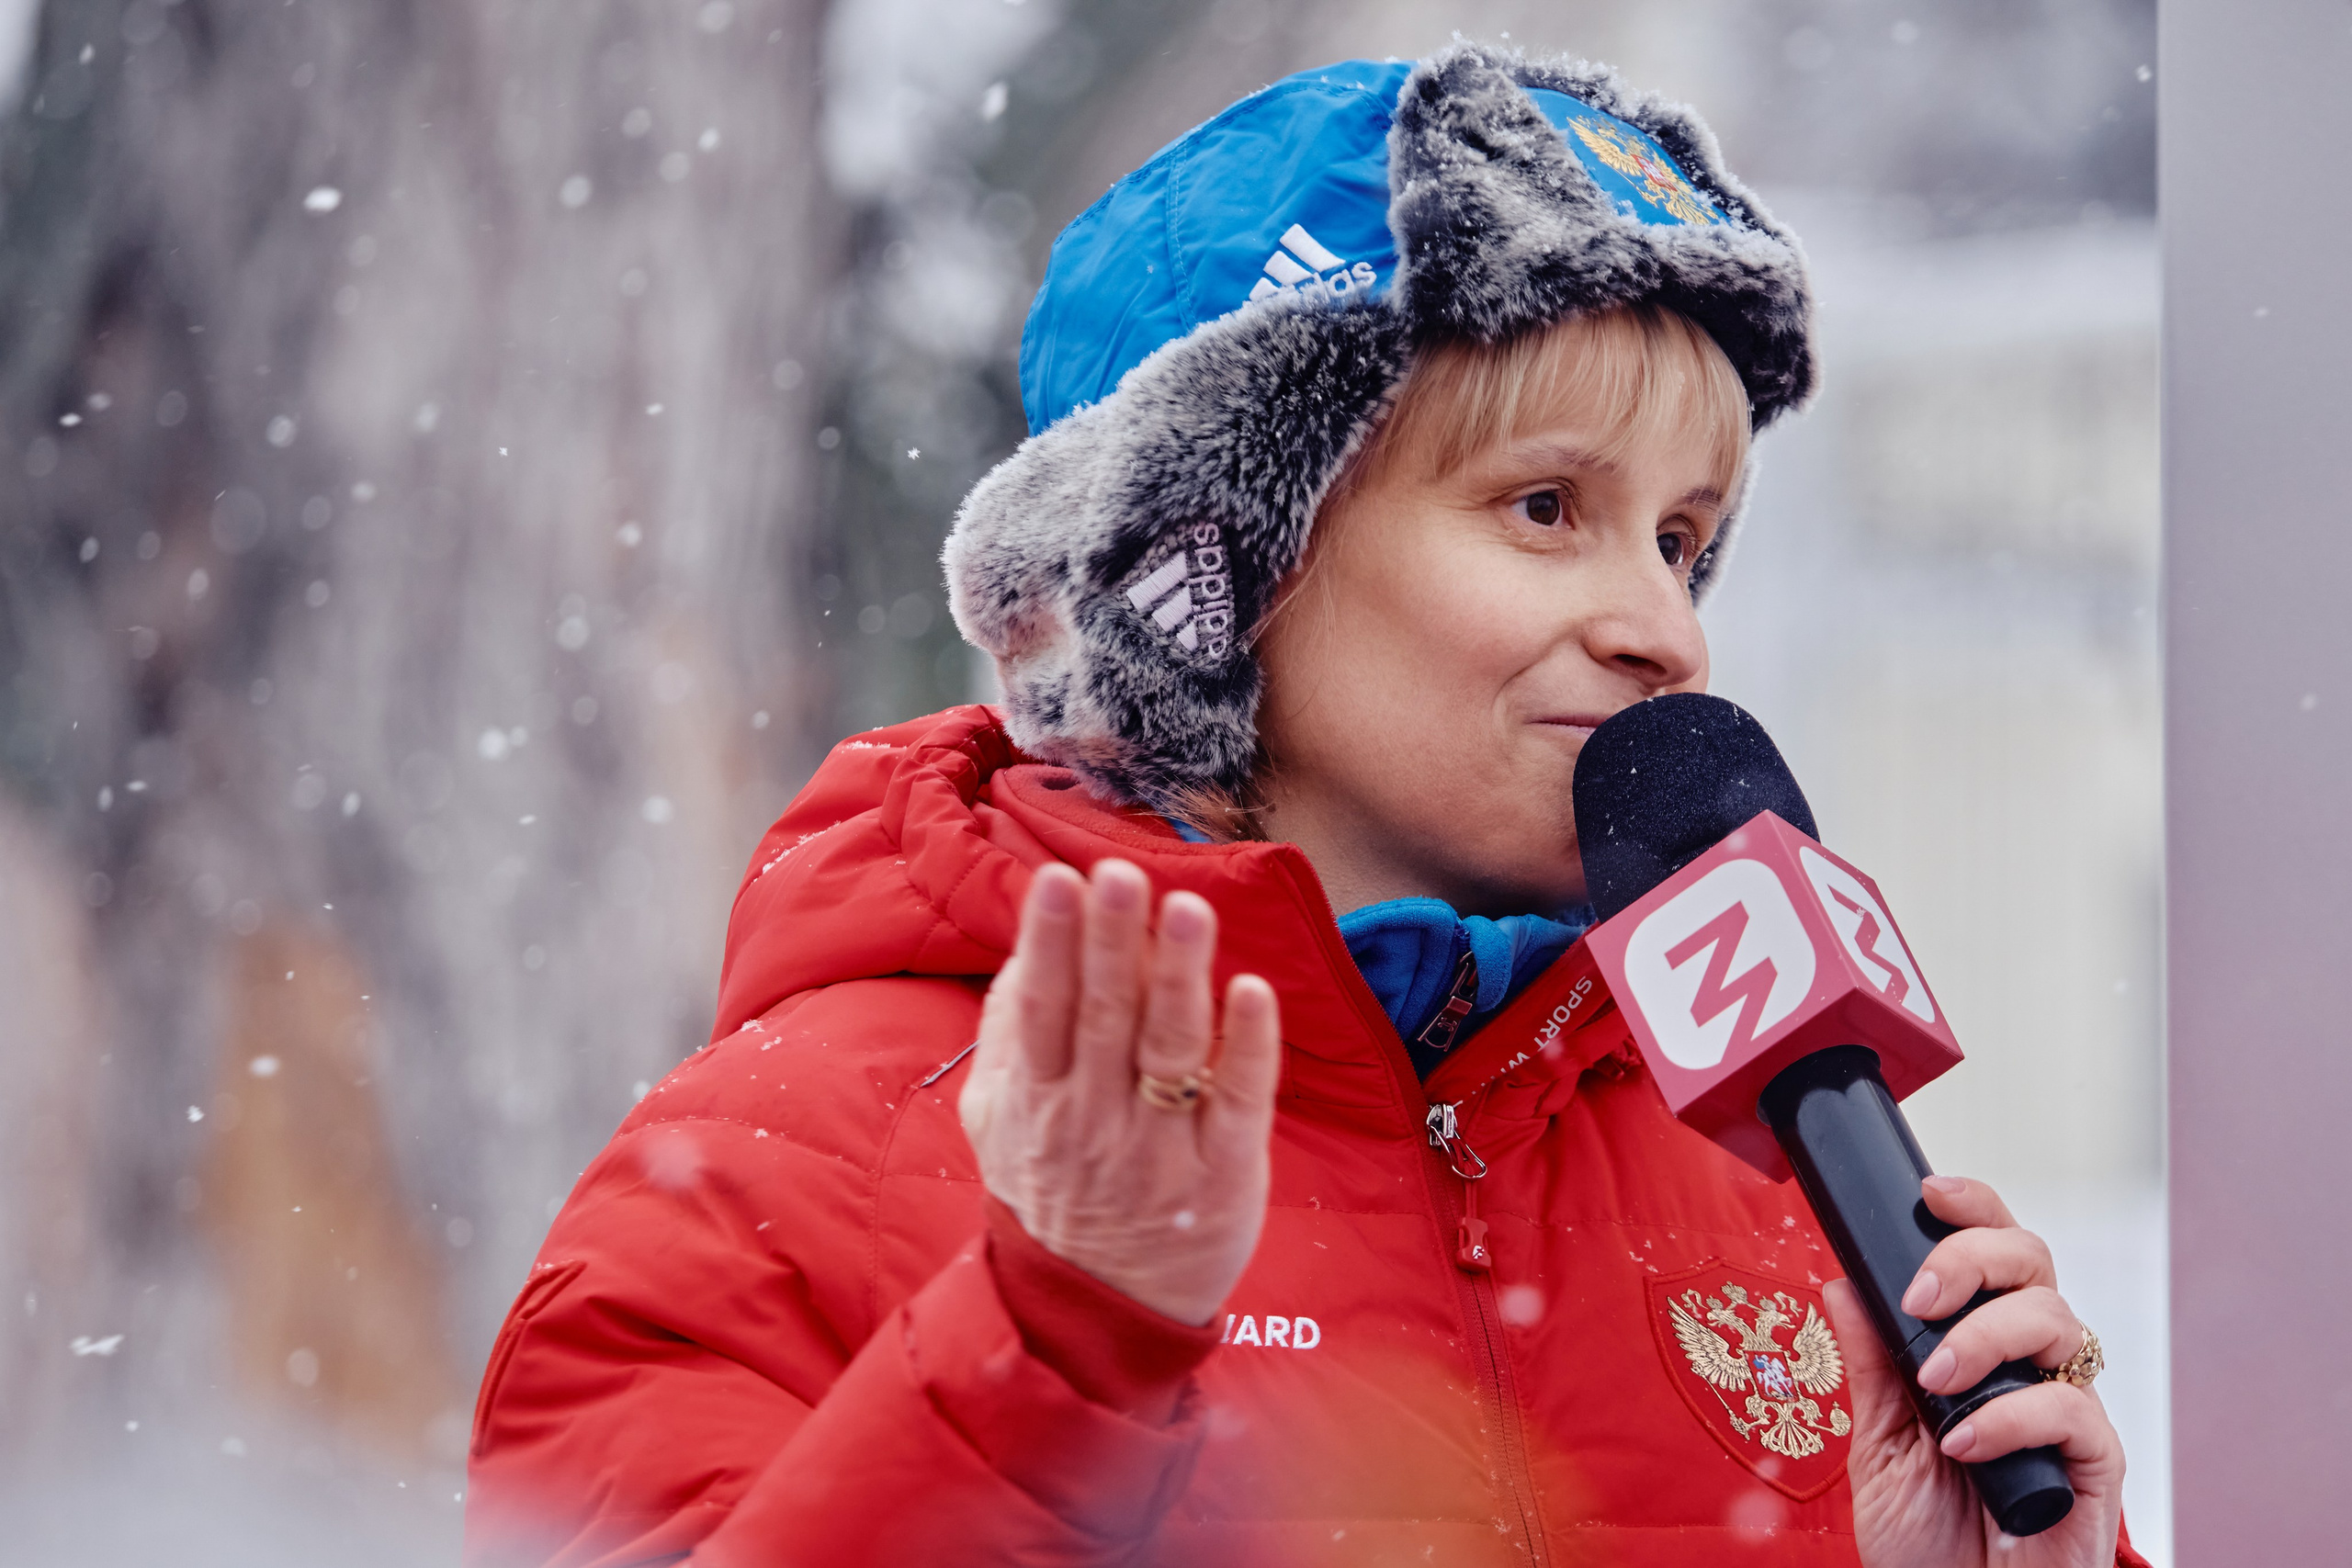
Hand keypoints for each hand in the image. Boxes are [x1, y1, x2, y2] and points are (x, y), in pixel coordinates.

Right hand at [958, 859, 1281, 1325]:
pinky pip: (1237, 1101)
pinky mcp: (1222, 1172)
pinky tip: (1254, 990)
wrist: (1094, 1309)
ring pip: (1170, 1050)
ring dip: (1181, 976)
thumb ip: (1004, 1035)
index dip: (1051, 942)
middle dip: (1113, 941)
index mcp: (1036, 1097)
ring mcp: (1159, 1148)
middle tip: (1123, 874)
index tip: (1061, 879)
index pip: (1043, 1008)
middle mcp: (1093, 1119)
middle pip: (1105, 1017)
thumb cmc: (1051, 1189)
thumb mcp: (997, 1117)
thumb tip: (1024, 948)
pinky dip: (1248, 1046)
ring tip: (1189, 908)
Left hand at [1831, 1175, 2124, 1567]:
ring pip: (2058, 1320)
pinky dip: (2012, 1415)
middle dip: (1972, 1259)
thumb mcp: (1878, 1444)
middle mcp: (2031, 1364)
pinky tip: (1963, 1441)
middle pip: (2033, 1263)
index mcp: (1982, 1345)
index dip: (1973, 1208)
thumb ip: (1869, 1367)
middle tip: (1919, 1301)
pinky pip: (2072, 1409)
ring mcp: (2066, 1409)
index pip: (1994, 1252)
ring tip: (1933, 1383)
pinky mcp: (2095, 1464)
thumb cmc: (1928, 1536)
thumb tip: (1841, 1282)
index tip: (1930, 1193)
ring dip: (1985, 1338)